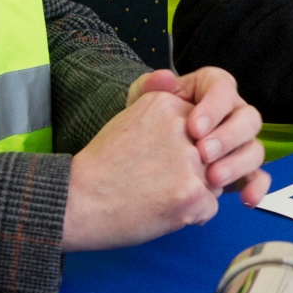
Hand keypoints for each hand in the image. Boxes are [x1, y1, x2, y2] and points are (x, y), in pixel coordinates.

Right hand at [63, 91, 215, 250]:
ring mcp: (189, 161)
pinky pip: (211, 208)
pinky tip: (162, 210)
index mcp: (167, 104)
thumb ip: (157, 100)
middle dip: (192, 170)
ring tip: (157, 194)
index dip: (181, 147)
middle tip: (153, 179)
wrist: (77, 201)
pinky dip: (191, 216)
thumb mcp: (127, 118)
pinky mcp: (191, 194)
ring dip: (193, 193)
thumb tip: (171, 76)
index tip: (153, 156)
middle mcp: (183, 127)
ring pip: (215, 181)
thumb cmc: (102, 165)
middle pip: (213, 153)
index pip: (203, 126)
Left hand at [127, 66, 268, 200]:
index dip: (214, 106)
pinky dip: (256, 188)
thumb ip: (149, 88)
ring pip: (255, 149)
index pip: (224, 88)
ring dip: (238, 164)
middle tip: (203, 153)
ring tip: (213, 179)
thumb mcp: (142, 105)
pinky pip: (258, 178)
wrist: (138, 163)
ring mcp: (239, 145)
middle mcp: (232, 115)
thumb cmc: (144, 129)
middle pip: (248, 118)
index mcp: (211, 91)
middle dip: (227, 137)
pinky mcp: (241, 171)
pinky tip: (246, 199)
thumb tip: (166, 78)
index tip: (194, 127)